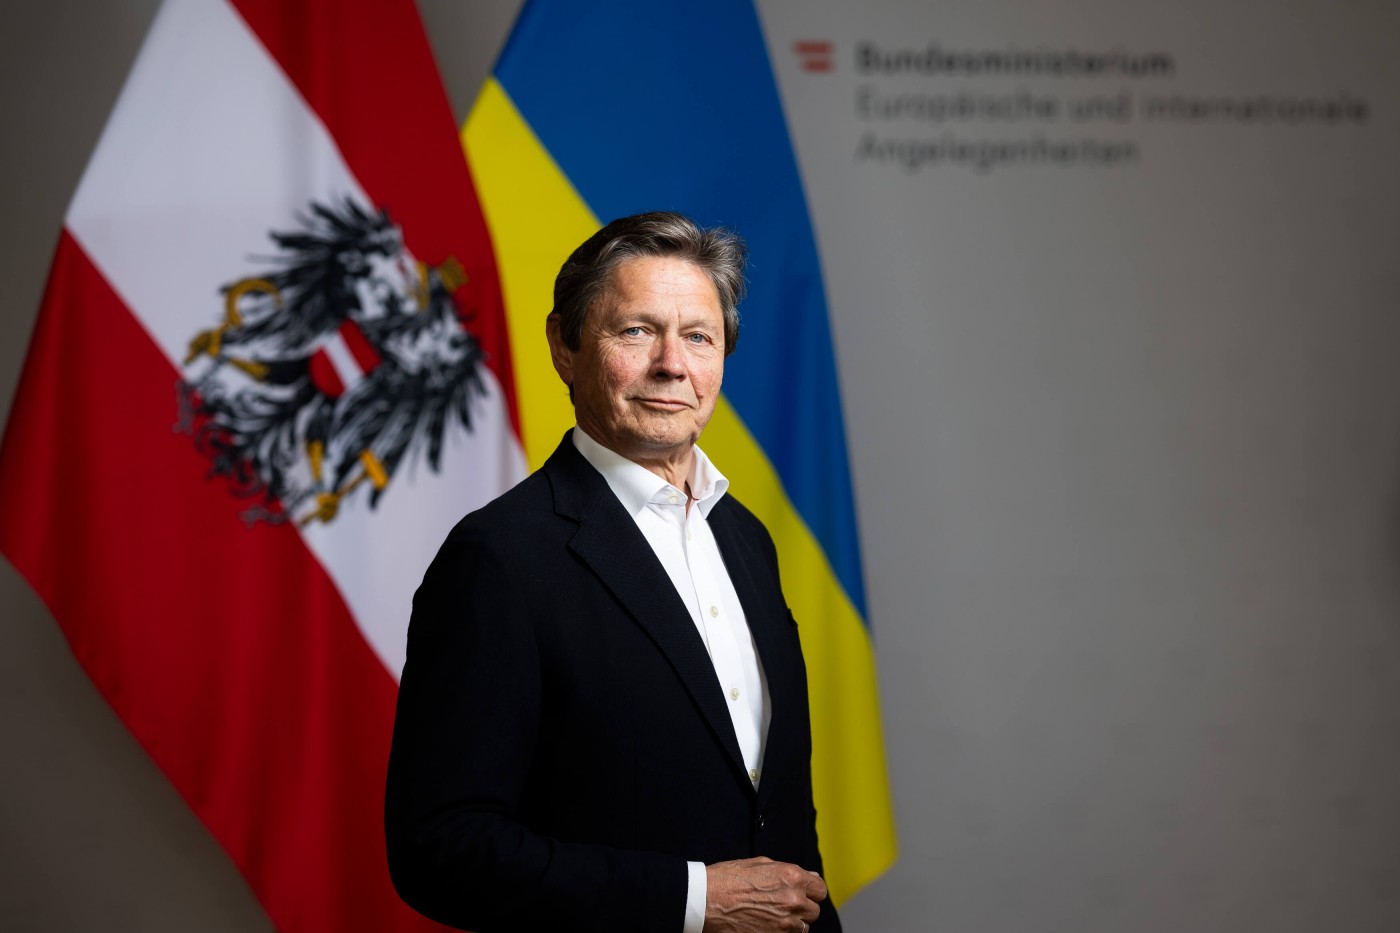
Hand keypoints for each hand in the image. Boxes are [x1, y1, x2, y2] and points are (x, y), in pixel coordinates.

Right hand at [703, 856, 826, 931]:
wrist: (706, 900)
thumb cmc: (728, 879)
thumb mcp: (760, 864)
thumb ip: (788, 871)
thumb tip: (808, 877)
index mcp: (792, 877)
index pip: (820, 890)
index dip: (811, 891)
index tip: (804, 893)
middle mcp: (793, 900)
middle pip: (814, 911)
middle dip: (802, 908)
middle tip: (783, 905)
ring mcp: (785, 923)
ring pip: (803, 927)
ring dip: (793, 922)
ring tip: (772, 915)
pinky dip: (782, 932)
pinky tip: (767, 924)